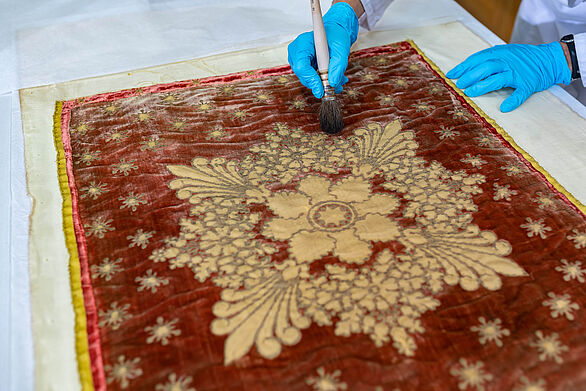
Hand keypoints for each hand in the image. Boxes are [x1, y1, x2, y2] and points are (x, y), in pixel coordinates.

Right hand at [287, 2, 358, 97]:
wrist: (334, 32)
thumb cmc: (336, 36)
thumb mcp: (341, 49)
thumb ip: (338, 66)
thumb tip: (333, 83)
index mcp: (303, 43)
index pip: (301, 65)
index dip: (311, 79)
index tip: (321, 89)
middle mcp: (296, 51)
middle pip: (302, 74)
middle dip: (318, 83)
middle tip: (335, 87)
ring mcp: (297, 59)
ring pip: (306, 79)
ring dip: (322, 83)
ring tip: (338, 80)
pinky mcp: (301, 65)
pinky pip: (309, 78)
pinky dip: (321, 80)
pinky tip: (332, 76)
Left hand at [446, 42, 570, 111]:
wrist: (550, 59)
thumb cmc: (522, 58)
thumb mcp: (504, 53)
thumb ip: (487, 60)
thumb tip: (465, 70)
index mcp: (500, 53)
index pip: (477, 59)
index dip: (463, 67)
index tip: (450, 75)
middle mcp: (508, 62)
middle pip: (485, 68)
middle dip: (470, 76)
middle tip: (459, 85)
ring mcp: (518, 73)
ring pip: (498, 79)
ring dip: (482, 86)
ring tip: (470, 93)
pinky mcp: (529, 84)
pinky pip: (520, 93)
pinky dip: (512, 101)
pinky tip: (504, 108)